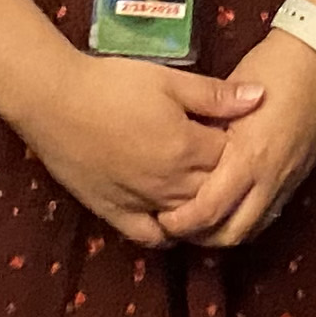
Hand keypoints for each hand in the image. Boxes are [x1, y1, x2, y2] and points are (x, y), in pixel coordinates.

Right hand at [12, 49, 263, 248]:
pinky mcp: (115, 214)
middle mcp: (170, 183)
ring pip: (188, 217)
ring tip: (204, 186)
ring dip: (201, 205)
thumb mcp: (169, 80)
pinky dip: (168, 232)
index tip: (236, 130)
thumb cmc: (113, 84)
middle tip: (223, 157)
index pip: (231, 155)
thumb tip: (261, 96)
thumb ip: (216, 94)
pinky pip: (150, 236)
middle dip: (225, 175)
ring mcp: (142, 203)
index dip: (238, 142)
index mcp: (187, 148)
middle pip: (214, 189)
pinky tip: (174, 218)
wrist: (54, 101)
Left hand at [165, 31, 315, 247]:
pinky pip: (269, 214)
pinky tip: (232, 206)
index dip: (181, 222)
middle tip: (178, 223)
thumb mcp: (227, 96)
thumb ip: (206, 130)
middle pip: (230, 234)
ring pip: (252, 230)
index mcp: (248, 156)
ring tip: (203, 219)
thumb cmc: (271, 67)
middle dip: (200, 237)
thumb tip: (180, 156)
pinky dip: (246, 219)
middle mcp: (269, 177)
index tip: (162, 216)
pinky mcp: (298, 178)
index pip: (209, 211)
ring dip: (224, 232)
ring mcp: (287, 181)